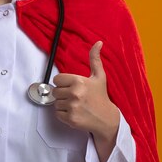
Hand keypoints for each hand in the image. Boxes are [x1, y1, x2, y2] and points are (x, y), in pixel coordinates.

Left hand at [52, 42, 119, 157]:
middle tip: (75, 97)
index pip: (57, 79)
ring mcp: (72, 107)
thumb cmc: (101, 96)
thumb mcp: (99, 76)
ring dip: (63, 104)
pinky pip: (57, 114)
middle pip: (55, 91)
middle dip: (63, 94)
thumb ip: (95, 59)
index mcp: (79, 81)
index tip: (71, 86)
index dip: (63, 83)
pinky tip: (74, 112)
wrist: (106, 118)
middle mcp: (75, 93)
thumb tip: (98, 43)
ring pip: (56, 103)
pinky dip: (63, 114)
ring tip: (76, 105)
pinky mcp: (70, 119)